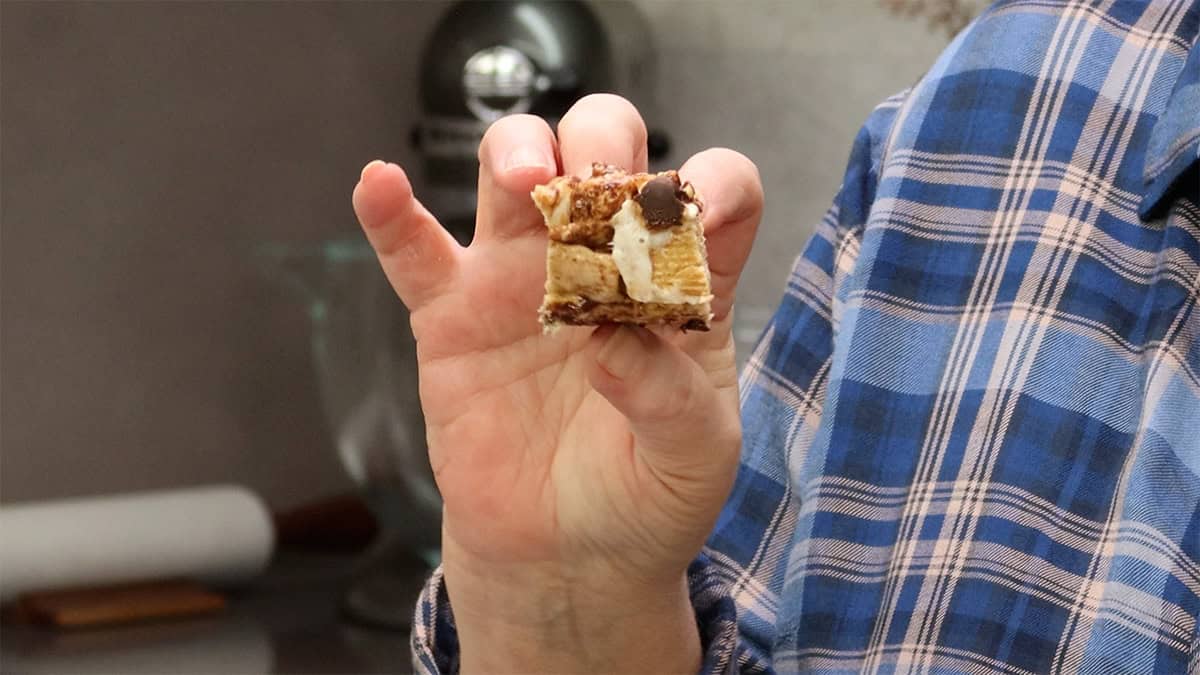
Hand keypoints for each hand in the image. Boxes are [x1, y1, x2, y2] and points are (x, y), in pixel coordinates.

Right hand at [352, 95, 762, 672]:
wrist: (567, 558)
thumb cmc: (647, 496)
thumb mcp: (693, 457)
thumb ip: (672, 396)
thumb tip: (614, 339)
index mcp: (682, 283)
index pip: (713, 195)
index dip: (714, 185)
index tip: (702, 212)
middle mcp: (604, 260)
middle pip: (603, 153)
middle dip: (602, 144)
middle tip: (599, 187)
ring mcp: (523, 281)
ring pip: (513, 172)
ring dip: (518, 154)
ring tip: (524, 183)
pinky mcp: (453, 317)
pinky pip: (414, 253)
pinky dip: (392, 215)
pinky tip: (380, 184)